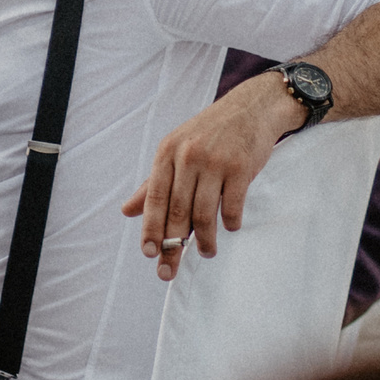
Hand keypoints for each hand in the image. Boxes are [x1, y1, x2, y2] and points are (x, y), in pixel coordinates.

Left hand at [121, 77, 290, 280]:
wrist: (251, 108)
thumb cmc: (210, 132)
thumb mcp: (176, 150)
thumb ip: (153, 183)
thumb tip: (127, 210)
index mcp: (167, 152)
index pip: (154, 198)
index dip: (150, 229)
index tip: (149, 254)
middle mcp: (188, 156)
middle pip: (178, 211)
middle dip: (172, 246)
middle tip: (169, 270)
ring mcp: (215, 161)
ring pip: (204, 213)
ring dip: (205, 241)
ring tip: (206, 252)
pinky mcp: (241, 167)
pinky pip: (232, 207)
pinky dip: (230, 223)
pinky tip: (230, 228)